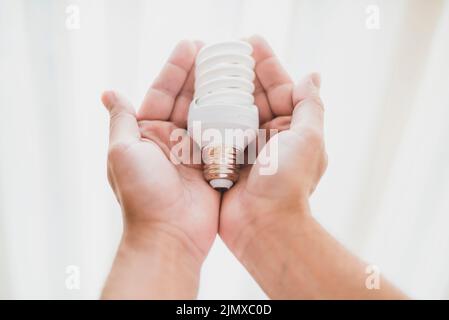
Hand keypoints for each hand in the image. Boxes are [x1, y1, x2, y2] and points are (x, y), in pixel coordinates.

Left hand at [101, 41, 219, 298]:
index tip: (191, 46)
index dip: (175, 69)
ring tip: (232, 69)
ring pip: (208, 114)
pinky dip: (233, 118)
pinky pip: (224, 136)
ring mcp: (194, 152)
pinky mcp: (214, 165)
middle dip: (201, 75)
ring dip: (219, 92)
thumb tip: (110, 93)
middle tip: (217, 52)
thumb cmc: (142, 196)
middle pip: (188, 100)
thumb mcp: (123, 153)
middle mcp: (171, 141)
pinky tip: (244, 99)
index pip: (162, 93)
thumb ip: (122, 121)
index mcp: (148, 134)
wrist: (170, 236)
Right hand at [219, 35, 326, 257]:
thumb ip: (310, 106)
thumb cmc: (289, 184)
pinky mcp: (227, 161)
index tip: (251, 43)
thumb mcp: (309, 139)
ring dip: (223, 90)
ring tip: (208, 67)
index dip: (267, 65)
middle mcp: (270, 137)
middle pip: (254, 96)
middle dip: (241, 73)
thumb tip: (312, 76)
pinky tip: (197, 98)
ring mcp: (247, 148)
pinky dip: (209, 115)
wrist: (264, 226)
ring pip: (234, 111)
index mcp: (292, 129)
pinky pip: (217, 131)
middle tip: (224, 50)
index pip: (281, 88)